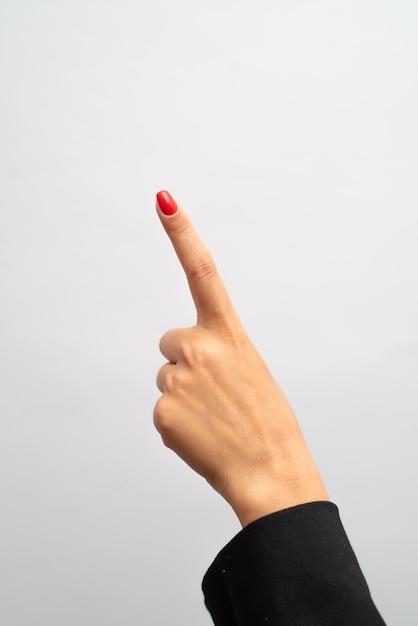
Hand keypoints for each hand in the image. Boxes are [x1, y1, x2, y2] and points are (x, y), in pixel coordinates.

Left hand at [154, 191, 328, 526]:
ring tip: (213, 417)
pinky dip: (177, 421)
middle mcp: (199, 348)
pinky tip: (202, 434)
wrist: (270, 472)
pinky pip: (161, 408)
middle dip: (186, 362)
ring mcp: (177, 379)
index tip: (164, 200)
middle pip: (171, 343)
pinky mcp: (162, 411)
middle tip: (216, 393)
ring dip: (183, 394)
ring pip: (165, 377)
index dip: (182, 232)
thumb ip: (219, 351)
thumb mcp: (251, 370)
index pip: (202, 271)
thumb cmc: (267, 422)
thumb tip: (183, 357)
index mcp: (229, 334)